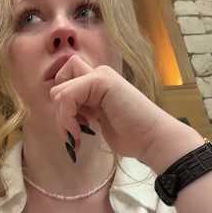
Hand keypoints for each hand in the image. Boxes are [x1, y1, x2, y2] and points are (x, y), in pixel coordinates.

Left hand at [48, 54, 187, 162]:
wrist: (152, 138)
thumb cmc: (130, 135)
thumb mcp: (98, 119)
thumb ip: (82, 109)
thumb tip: (59, 111)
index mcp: (98, 83)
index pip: (64, 82)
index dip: (62, 105)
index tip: (75, 127)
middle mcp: (98, 74)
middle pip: (59, 83)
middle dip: (60, 112)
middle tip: (73, 133)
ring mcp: (100, 75)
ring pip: (58, 90)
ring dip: (63, 119)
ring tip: (77, 136)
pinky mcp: (101, 81)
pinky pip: (66, 96)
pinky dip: (67, 118)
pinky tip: (81, 133)